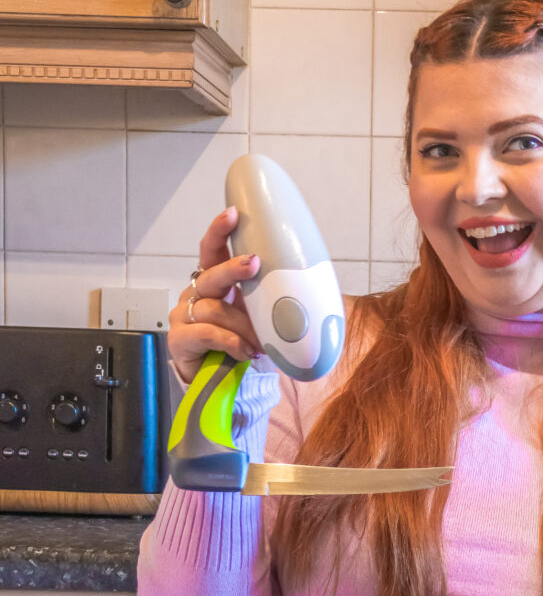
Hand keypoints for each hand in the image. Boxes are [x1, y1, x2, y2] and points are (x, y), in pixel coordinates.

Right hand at [167, 207, 262, 381]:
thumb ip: (272, 303)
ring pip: (215, 309)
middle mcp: (197, 295)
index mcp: (216, 283)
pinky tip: (247, 351)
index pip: (212, 250)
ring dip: (244, 325)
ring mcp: (185, 316)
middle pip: (212, 274)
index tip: (232, 214)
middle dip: (234, 268)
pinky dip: (232, 342)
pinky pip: (208, 333)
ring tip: (260, 341)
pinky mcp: (180, 339)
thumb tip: (308, 291)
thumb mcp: (260, 319)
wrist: (224, 381)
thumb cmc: (243, 344)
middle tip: (254, 263)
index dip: (220, 231)